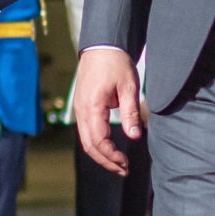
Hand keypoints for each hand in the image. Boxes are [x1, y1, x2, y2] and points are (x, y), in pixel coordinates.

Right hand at [71, 48, 143, 175]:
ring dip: (101, 154)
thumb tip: (135, 136)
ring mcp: (80, 109)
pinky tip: (109, 149)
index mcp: (92, 107)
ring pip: (86, 140)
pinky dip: (97, 144)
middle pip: (89, 146)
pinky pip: (86, 132)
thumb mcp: (129, 87)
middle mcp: (82, 111)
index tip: (126, 163)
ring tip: (118, 164)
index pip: (98, 141)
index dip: (111, 156)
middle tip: (123, 170)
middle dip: (106, 161)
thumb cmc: (116, 63)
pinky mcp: (82, 107)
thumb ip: (131, 113)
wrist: (102, 46)